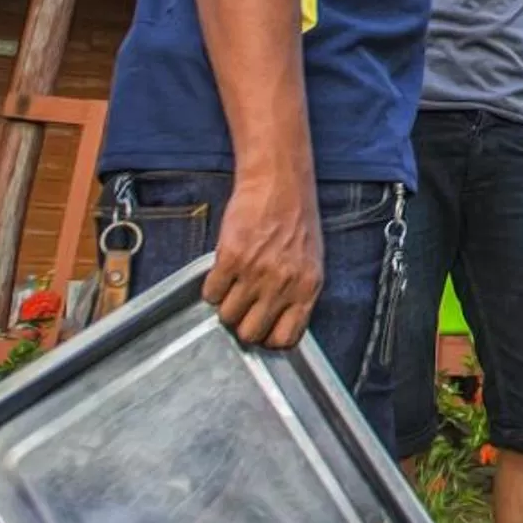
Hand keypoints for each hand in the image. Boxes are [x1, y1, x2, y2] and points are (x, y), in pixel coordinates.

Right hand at [205, 178, 321, 347]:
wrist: (279, 183)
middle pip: (251, 332)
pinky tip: (222, 273)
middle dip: (243, 325)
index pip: (286, 338)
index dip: (269, 338)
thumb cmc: (297, 220)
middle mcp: (282, 284)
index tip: (262, 329)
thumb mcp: (311, 261)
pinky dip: (212, 288)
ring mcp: (255, 272)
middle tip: (243, 308)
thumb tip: (278, 324)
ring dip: (226, 306)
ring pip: (228, 315)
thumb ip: (298, 293)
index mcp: (307, 288)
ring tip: (233, 287)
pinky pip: (211, 293)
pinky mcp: (230, 257)